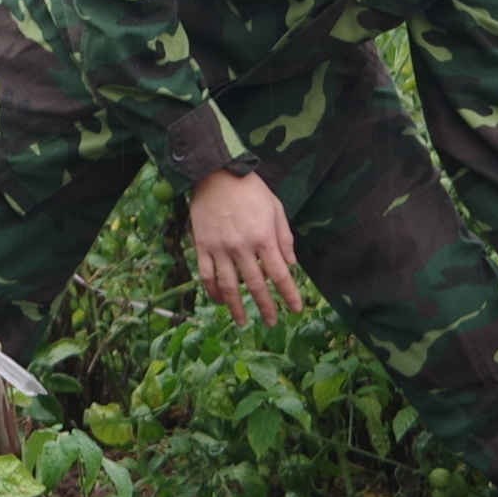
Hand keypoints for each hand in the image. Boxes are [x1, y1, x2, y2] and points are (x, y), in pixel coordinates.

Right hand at [184, 165, 307, 322]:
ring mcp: (220, 248)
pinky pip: (207, 276)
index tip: (295, 309)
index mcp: (263, 237)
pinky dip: (213, 291)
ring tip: (242, 321)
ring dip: (237, 307)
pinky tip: (219, 300)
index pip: (280, 274)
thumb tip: (290, 264)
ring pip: (229, 287)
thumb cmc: (250, 189)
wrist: (215, 173)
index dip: (289, 295)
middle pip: (256, 285)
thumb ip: (284, 238)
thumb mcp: (275, 208)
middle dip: (265, 308)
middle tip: (271, 323)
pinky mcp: (202, 246)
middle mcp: (242, 247)